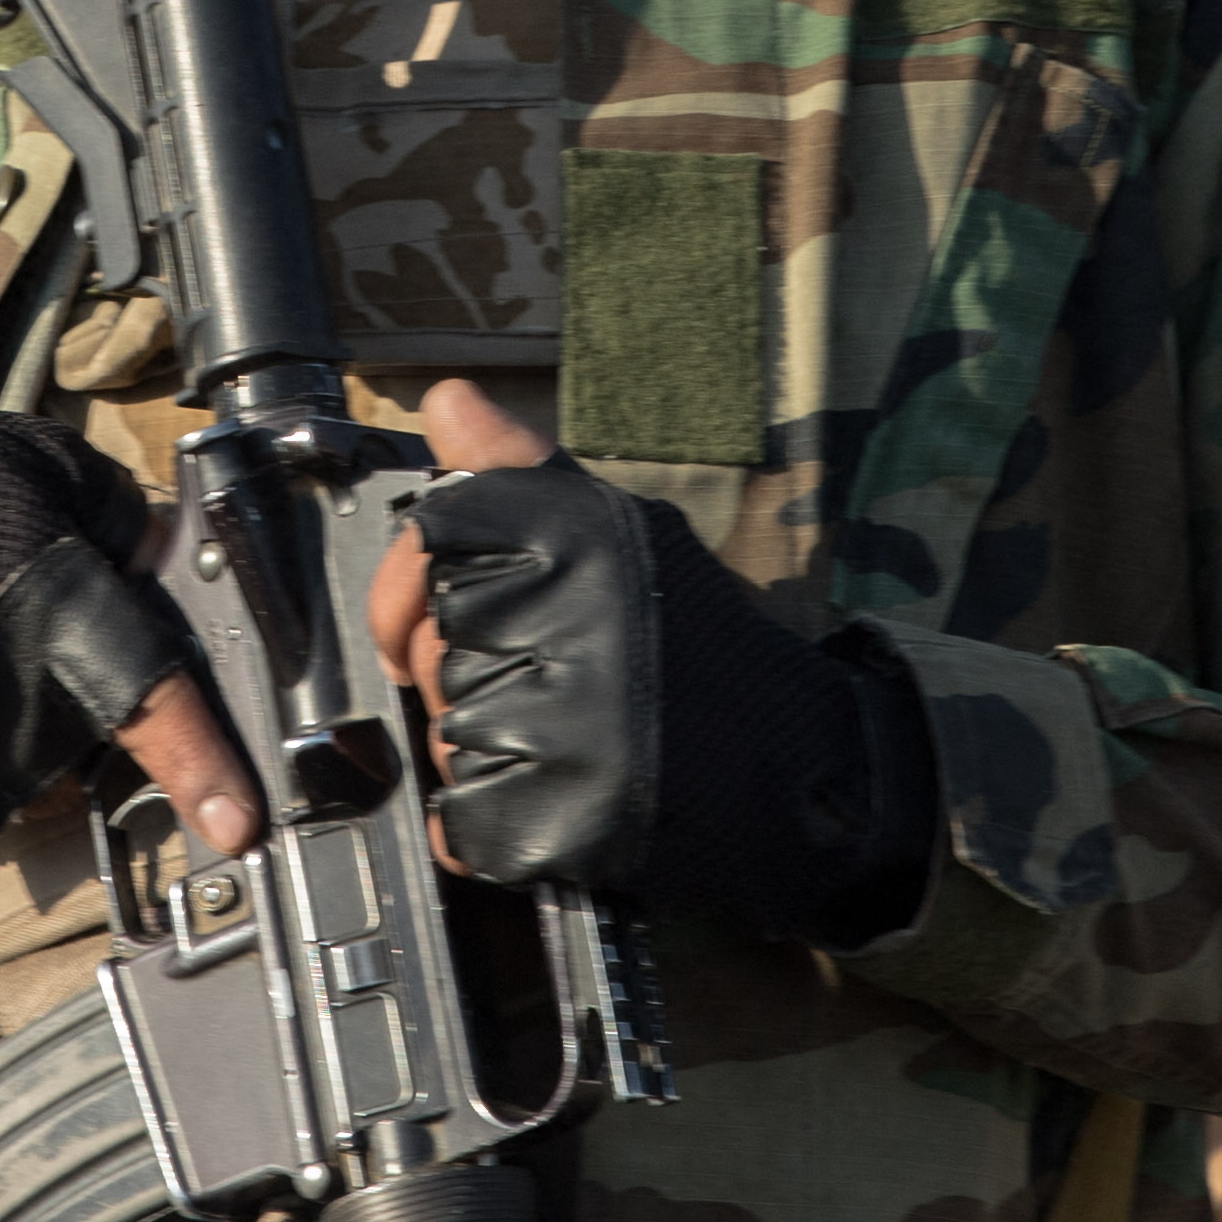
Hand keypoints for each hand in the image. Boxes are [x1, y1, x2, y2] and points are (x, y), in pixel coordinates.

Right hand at [0, 391, 244, 853]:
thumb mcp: (32, 463)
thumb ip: (118, 523)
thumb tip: (185, 564)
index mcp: (46, 604)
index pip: (146, 699)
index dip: (200, 765)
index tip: (241, 825)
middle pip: (75, 760)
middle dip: (66, 725)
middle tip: (14, 655)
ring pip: (2, 796)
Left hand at [360, 382, 937, 947]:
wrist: (799, 770)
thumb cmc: (703, 649)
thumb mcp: (619, 535)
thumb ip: (519, 474)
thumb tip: (446, 401)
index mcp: (576, 538)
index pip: (431, 539)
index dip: (422, 580)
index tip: (447, 605)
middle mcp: (562, 619)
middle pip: (430, 647)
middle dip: (472, 671)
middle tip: (562, 681)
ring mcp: (553, 727)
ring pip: (447, 734)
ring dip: (491, 748)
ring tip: (577, 738)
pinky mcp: (549, 818)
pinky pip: (462, 817)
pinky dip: (495, 821)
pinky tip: (562, 796)